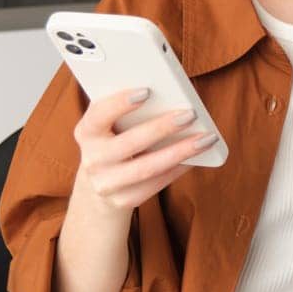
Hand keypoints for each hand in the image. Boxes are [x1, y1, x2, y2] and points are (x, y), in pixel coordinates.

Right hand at [71, 87, 218, 212]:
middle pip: (130, 143)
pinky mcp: (123, 200)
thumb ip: (127, 108)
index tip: (146, 90)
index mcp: (86, 132)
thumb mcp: (109, 124)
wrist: (98, 183)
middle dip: (162, 127)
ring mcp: (106, 183)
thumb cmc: (113, 140)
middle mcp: (92, 159)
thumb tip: (167, 92)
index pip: (98, 115)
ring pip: (147, 168)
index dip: (119, 103)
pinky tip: (196, 157)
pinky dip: (178, 169)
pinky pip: (155, 184)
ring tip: (206, 138)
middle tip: (190, 114)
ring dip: (180, 151)